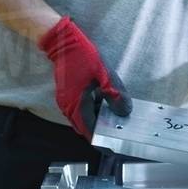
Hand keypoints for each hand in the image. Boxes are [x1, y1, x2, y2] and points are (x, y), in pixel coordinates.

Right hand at [38, 17, 131, 138]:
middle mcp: (68, 107)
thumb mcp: (105, 75)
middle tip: (117, 129)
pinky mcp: (67, 94)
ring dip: (97, 118)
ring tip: (113, 114)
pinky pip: (80, 108)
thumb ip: (115, 95)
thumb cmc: (82, 56)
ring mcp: (65, 101)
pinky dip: (92, 109)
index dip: (102, 141)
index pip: (90, 132)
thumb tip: (124, 112)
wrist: (63, 41)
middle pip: (86, 127)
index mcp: (76, 105)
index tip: (113, 148)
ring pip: (83, 118)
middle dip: (101, 130)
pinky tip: (103, 100)